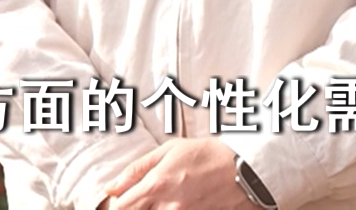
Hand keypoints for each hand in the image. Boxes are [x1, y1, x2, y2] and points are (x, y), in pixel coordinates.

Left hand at [101, 137, 254, 209]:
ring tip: (163, 198)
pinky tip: (176, 202)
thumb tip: (112, 187)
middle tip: (143, 198)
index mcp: (156, 184)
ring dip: (153, 209)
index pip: (122, 206)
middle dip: (135, 208)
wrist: (243, 170)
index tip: (121, 199)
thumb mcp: (169, 150)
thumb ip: (137, 169)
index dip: (117, 204)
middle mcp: (167, 205)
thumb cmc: (205, 154)